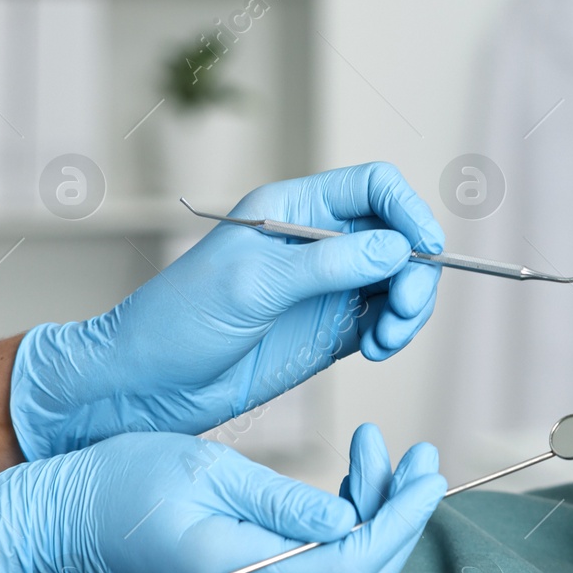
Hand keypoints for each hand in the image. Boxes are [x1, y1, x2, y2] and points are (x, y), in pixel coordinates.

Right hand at [0, 425, 445, 572]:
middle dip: (401, 519)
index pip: (351, 564)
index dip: (401, 520)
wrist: (63, 520)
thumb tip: (352, 517)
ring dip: (375, 521)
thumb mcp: (209, 471)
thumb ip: (285, 500)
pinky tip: (349, 487)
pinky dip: (345, 534)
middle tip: (420, 457)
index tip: (426, 473)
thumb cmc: (124, 481)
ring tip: (380, 454)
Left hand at [10, 162, 445, 459]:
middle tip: (401, 312)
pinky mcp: (334, 329)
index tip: (422, 251)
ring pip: (401, 281)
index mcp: (295, 209)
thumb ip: (330, 264)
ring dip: (409, 309)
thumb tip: (398, 248)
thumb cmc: (180, 321)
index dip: (409, 212)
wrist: (149, 384)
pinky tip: (375, 351)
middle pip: (400, 236)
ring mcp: (330, 287)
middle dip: (415, 272)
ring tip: (385, 341)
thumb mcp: (254, 283)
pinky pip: (387, 320)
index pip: (375, 187)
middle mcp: (320, 242)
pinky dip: (395, 334)